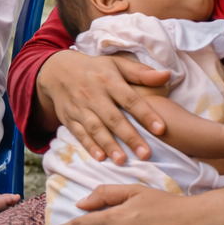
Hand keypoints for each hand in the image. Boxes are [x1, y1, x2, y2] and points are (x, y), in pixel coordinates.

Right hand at [34, 50, 170, 162]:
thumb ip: (141, 72)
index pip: (129, 99)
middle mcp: (93, 95)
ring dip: (109, 145)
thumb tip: (167, 75)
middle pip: (113, 118)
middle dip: (129, 137)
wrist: (56, 70)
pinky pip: (79, 133)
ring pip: (95, 128)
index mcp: (108, 80)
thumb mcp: (116, 64)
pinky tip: (100, 158)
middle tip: (146, 154)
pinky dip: (89, 146)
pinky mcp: (68, 118)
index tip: (161, 129)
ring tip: (122, 161)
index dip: (145, 114)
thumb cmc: (95, 69)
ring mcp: (79, 107)